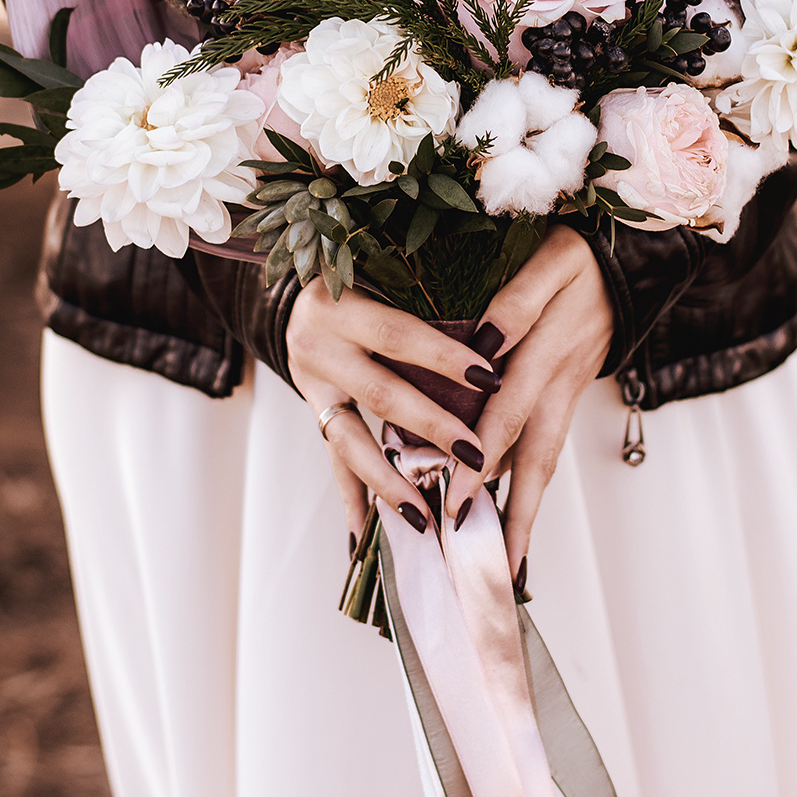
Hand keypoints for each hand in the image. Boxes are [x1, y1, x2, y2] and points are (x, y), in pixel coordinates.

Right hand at [286, 279, 499, 550]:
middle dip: (431, 428)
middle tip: (475, 456)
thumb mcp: (384, 263)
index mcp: (338, 303)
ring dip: (389, 481)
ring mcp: (309, 382)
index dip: (443, 357)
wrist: (301, 281)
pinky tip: (365, 533)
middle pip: (381, 394)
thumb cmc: (363, 266)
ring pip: (351, 441)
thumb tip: (495, 326)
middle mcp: (315, 344)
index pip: (398, 335)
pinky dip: (352, 497)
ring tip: (423, 516)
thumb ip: (427, 289)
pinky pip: (334, 459)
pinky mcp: (313, 409)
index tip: (490, 379)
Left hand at [447, 228, 614, 584]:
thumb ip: (517, 302)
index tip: (454, 499)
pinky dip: (531, 484)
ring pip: (545, 462)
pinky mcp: (570, 395)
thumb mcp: (552, 262)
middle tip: (494, 567)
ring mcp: (568, 394)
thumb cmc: (584, 257)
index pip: (506, 413)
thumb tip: (485, 348)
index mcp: (548, 353)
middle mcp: (560, 385)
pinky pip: (548, 448)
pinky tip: (512, 511)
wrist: (636, 260)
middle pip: (535, 461)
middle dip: (513, 515)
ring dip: (526, 512)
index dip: (480, 456)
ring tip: (508, 562)